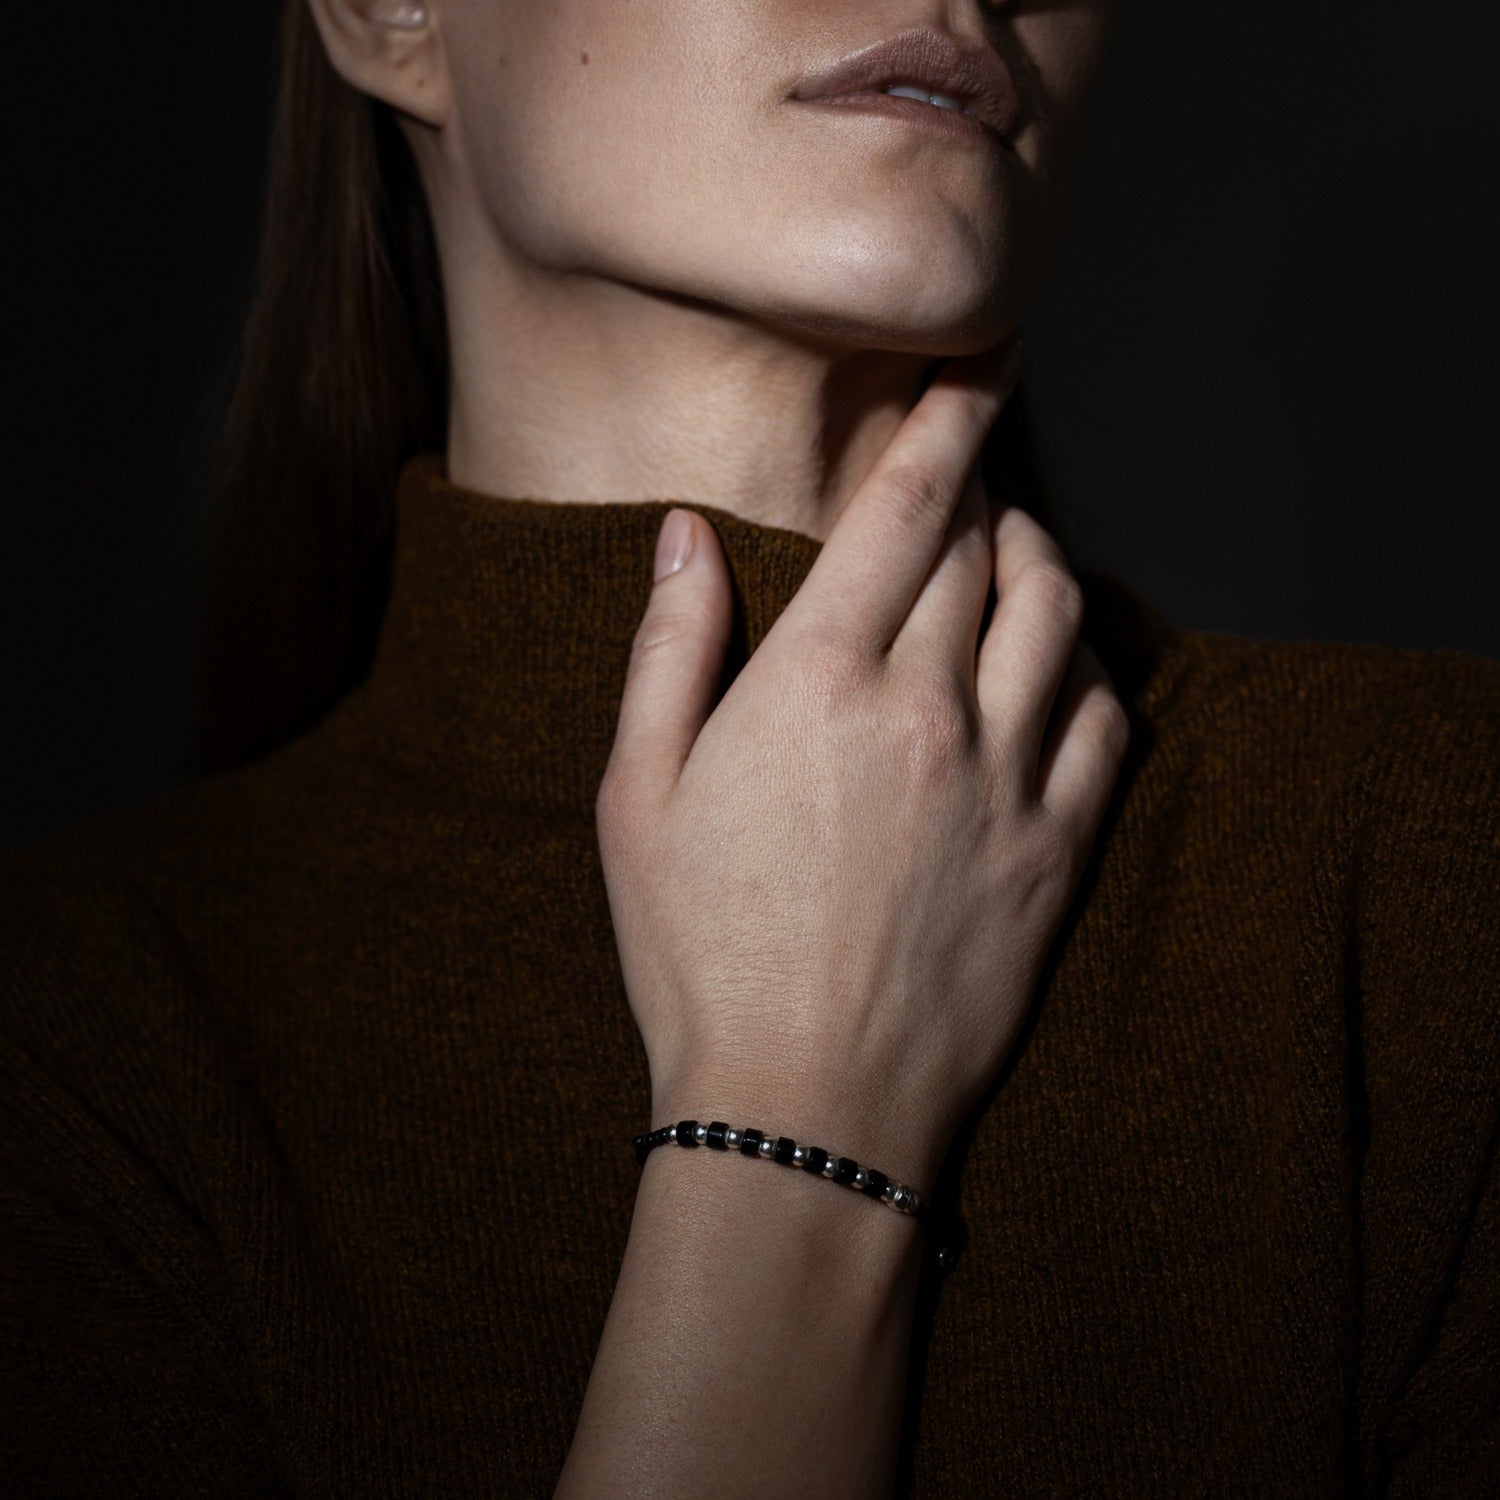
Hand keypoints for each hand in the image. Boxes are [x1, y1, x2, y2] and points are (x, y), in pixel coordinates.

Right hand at [595, 342, 1129, 1189]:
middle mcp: (925, 710)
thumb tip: (690, 533)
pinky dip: (1088, 674)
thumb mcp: (636, 796)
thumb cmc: (697, 952)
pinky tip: (1056, 674)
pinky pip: (1106, 724)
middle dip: (984, 488)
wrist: (800, 1106)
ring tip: (1016, 554)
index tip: (977, 364)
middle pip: (985, 551)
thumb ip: (671, 649)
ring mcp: (1005, 781)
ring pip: (1058, 618)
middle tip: (972, 471)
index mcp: (817, 682)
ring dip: (1042, 562)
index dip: (946, 421)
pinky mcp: (1058, 853)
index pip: (904, 510)